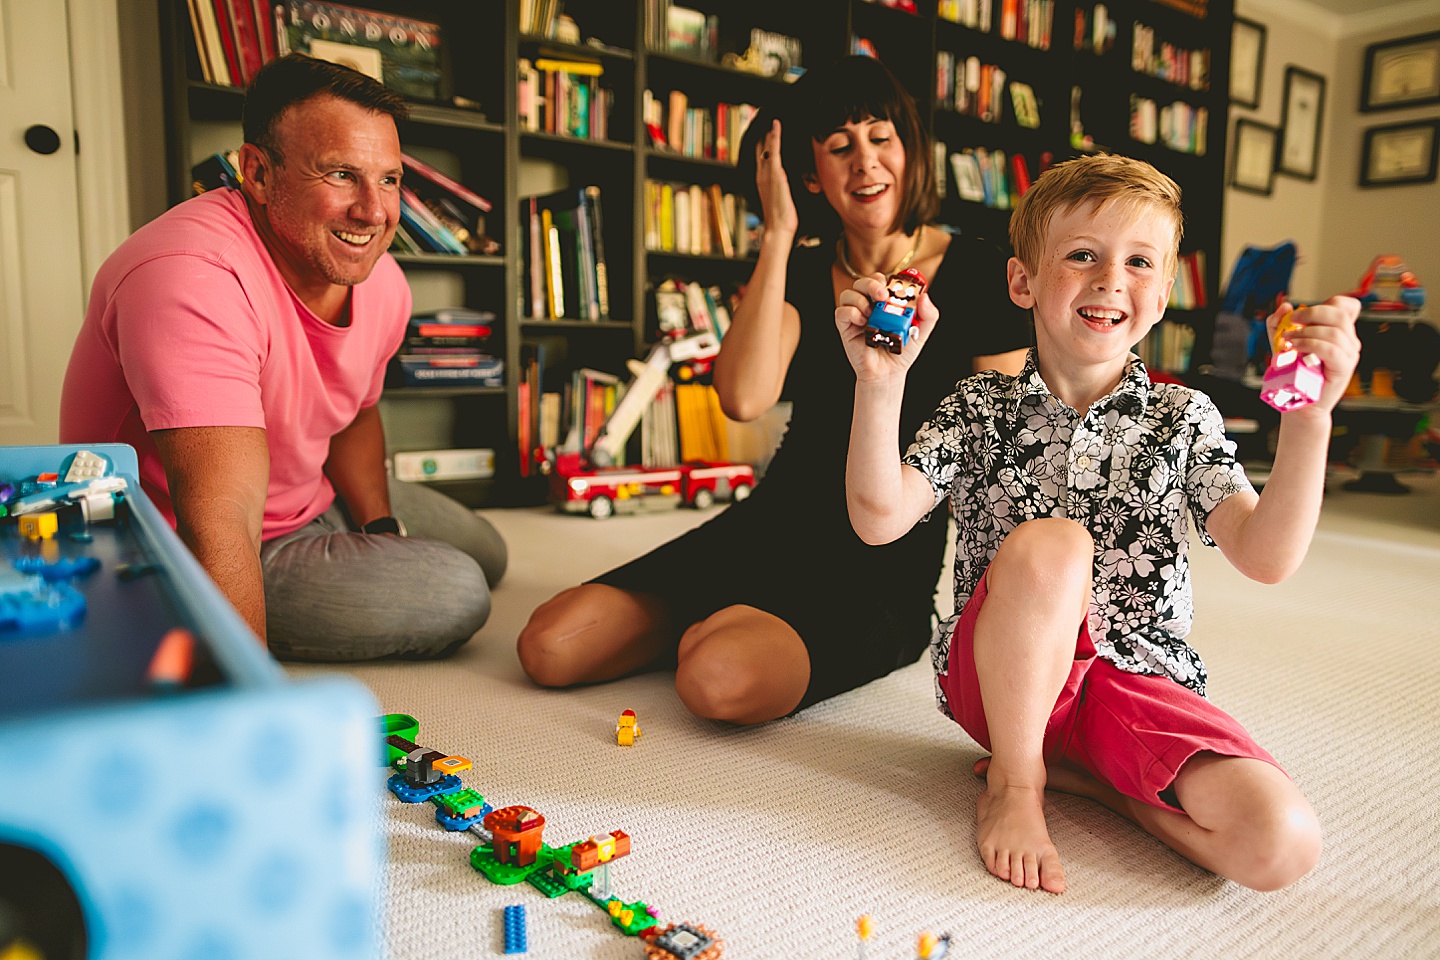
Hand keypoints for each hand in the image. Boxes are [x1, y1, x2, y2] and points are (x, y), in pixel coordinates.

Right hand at [755, 119, 798, 238]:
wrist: (778, 229)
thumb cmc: (783, 219)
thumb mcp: (783, 199)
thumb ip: (784, 188)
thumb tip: (791, 182)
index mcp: (763, 181)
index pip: (761, 156)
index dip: (762, 142)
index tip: (765, 130)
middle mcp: (761, 175)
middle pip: (759, 147)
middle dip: (761, 132)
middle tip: (764, 116)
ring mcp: (766, 174)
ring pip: (764, 146)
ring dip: (767, 130)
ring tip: (769, 115)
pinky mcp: (774, 174)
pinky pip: (772, 150)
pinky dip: (774, 135)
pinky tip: (776, 124)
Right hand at [834, 274, 938, 382]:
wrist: (888, 373)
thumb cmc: (901, 351)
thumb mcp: (921, 332)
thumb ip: (929, 315)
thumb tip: (924, 297)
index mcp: (886, 302)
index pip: (881, 280)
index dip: (886, 279)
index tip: (895, 286)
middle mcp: (869, 305)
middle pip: (863, 282)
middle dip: (872, 284)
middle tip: (882, 295)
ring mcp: (856, 315)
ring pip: (849, 293)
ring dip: (861, 300)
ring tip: (872, 315)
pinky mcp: (845, 327)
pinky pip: (841, 311)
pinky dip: (852, 313)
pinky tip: (863, 323)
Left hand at [1267, 295, 1360, 413]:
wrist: (1299, 402)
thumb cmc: (1293, 373)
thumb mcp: (1282, 342)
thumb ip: (1279, 322)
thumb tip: (1285, 306)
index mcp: (1339, 331)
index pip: (1345, 306)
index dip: (1326, 303)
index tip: (1300, 315)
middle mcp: (1348, 340)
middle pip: (1339, 313)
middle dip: (1312, 313)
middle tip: (1292, 322)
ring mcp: (1349, 354)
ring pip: (1334, 331)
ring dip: (1306, 332)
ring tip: (1288, 341)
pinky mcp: (1344, 367)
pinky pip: (1331, 349)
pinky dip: (1311, 344)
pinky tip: (1296, 348)